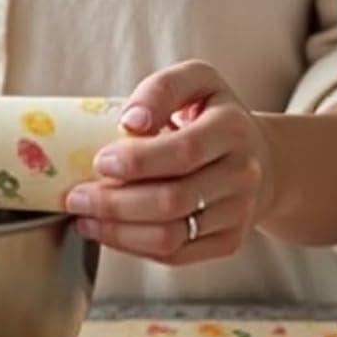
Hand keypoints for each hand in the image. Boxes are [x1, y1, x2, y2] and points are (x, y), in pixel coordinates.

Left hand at [63, 59, 277, 266]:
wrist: (260, 157)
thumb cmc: (212, 114)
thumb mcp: (195, 81)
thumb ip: (162, 89)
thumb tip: (131, 121)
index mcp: (232, 129)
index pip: (182, 152)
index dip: (136, 161)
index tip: (99, 161)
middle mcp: (242, 175)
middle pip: (172, 200)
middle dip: (115, 203)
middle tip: (76, 196)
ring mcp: (239, 213)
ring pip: (171, 236)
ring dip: (118, 231)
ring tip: (83, 218)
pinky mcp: (229, 242)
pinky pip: (176, 255)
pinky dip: (134, 248)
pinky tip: (107, 232)